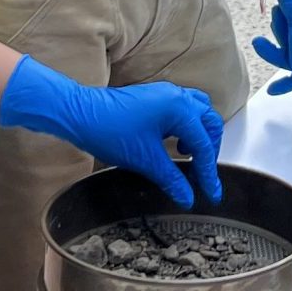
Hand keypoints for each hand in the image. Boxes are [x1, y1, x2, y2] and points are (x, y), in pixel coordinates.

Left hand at [0, 55, 223, 206]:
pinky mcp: (154, 96)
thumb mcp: (145, 160)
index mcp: (180, 109)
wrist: (80, 114)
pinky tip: (173, 142)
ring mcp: (166, 93)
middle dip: (209, 149)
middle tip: (202, 173)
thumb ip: (171, 179)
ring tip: (188, 155)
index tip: (211, 192)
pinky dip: (186, 126)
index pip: (203, 144)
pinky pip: (182, 108)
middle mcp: (177, 96)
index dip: (208, 172)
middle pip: (209, 123)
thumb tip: (188, 197)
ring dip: (199, 134)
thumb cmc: (110, 130)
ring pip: (198, 111)